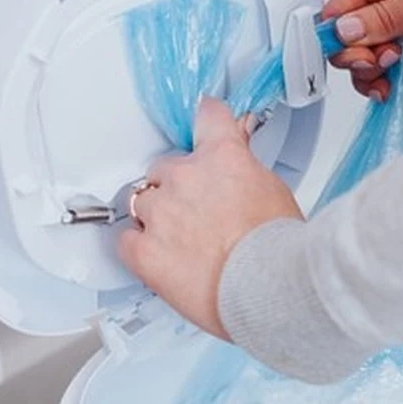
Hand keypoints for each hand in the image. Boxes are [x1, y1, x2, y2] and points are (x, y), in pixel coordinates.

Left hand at [118, 98, 302, 336]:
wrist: (268, 287)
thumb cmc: (277, 247)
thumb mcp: (274, 191)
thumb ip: (248, 169)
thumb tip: (243, 164)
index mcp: (221, 156)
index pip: (207, 116)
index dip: (207, 123)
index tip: (203, 127)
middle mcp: (184, 177)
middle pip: (164, 167)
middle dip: (178, 187)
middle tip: (198, 213)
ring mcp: (160, 213)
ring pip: (141, 202)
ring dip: (156, 216)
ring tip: (180, 241)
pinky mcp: (144, 250)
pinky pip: (125, 240)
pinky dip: (137, 247)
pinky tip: (156, 257)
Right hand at [323, 0, 402, 99]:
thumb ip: (388, 15)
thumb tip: (344, 31)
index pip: (336, 13)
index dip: (338, 43)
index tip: (363, 60)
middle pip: (350, 35)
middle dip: (358, 60)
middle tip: (385, 68)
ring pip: (371, 45)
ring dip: (374, 70)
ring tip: (390, 83)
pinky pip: (395, 47)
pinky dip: (391, 67)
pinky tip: (396, 80)